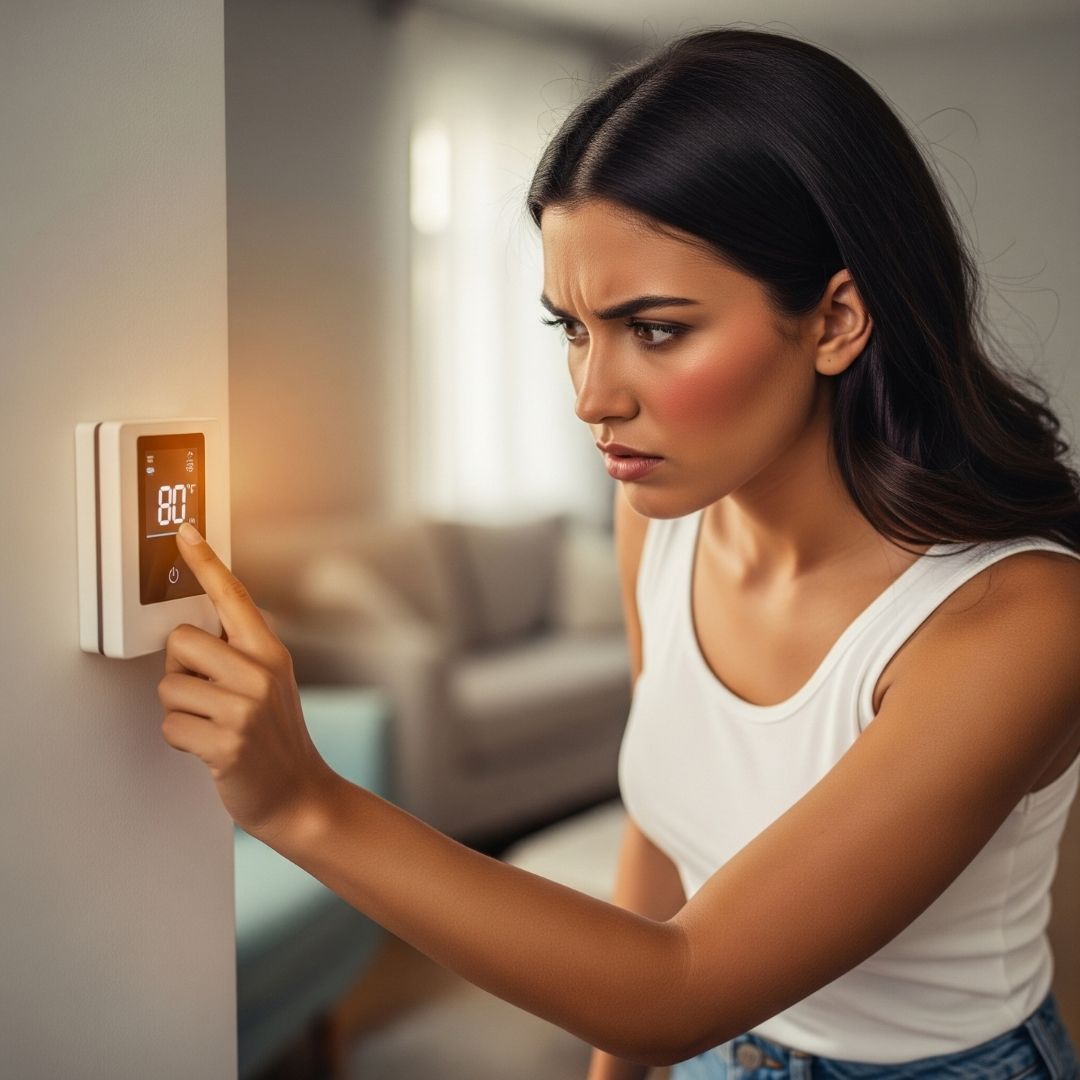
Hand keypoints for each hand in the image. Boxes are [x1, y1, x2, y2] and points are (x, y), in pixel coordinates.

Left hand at [157, 523, 337, 841]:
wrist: (299, 793)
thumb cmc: (276, 737)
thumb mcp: (271, 682)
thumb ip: (239, 652)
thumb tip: (191, 630)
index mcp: (270, 651)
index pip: (233, 596)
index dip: (206, 562)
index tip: (185, 532)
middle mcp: (260, 673)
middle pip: (181, 642)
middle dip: (180, 670)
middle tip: (205, 693)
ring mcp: (245, 709)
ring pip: (168, 688)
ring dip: (180, 711)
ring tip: (211, 725)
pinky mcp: (226, 744)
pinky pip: (170, 727)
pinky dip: (180, 740)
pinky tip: (207, 747)